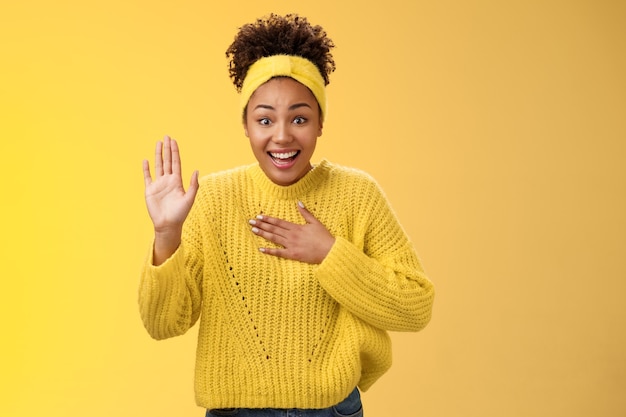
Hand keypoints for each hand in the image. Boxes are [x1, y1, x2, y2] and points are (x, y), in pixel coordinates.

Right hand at [143, 136, 198, 262]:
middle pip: (167, 161)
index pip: (176, 163)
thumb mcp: (189, 199)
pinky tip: (146, 161)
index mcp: (177, 182)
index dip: (175, 152)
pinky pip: (147, 177)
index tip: (174, 141)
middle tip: (166, 137)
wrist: (168, 225)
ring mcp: (158, 184)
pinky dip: (146, 169)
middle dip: (167, 149)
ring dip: (158, 155)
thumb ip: (193, 185)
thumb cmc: (180, 214)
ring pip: (158, 166)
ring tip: (158, 143)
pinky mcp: (149, 190)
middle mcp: (168, 181)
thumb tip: (196, 171)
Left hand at [249, 202, 334, 263]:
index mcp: (296, 227)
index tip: (259, 216)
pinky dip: (270, 251)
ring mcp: (291, 245)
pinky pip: (279, 253)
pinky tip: (261, 249)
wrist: (329, 251)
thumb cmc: (323, 237)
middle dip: (262, 225)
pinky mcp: (293, 255)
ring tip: (254, 230)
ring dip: (263, 234)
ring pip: (274, 238)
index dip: (268, 219)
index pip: (279, 222)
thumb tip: (298, 203)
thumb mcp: (315, 222)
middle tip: (251, 222)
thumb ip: (306, 213)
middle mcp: (292, 235)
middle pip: (274, 229)